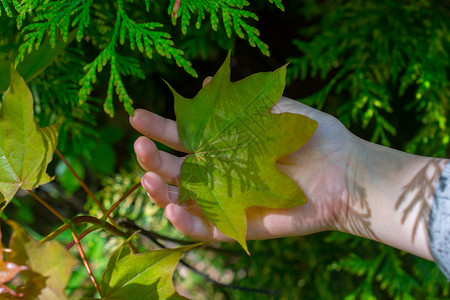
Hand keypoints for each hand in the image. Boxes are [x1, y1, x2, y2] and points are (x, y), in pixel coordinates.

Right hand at [130, 77, 360, 242]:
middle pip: (176, 169)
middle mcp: (221, 172)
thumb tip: (207, 83)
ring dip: (160, 190)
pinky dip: (186, 221)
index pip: (184, 138)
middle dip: (152, 157)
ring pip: (184, 199)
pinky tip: (170, 207)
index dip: (160, 128)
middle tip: (139, 144)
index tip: (136, 117)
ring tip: (147, 176)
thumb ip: (243, 101)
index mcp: (225, 146)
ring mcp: (228, 199)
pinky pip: (208, 228)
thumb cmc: (314, 138)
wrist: (346, 173)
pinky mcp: (241, 224)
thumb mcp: (278, 110)